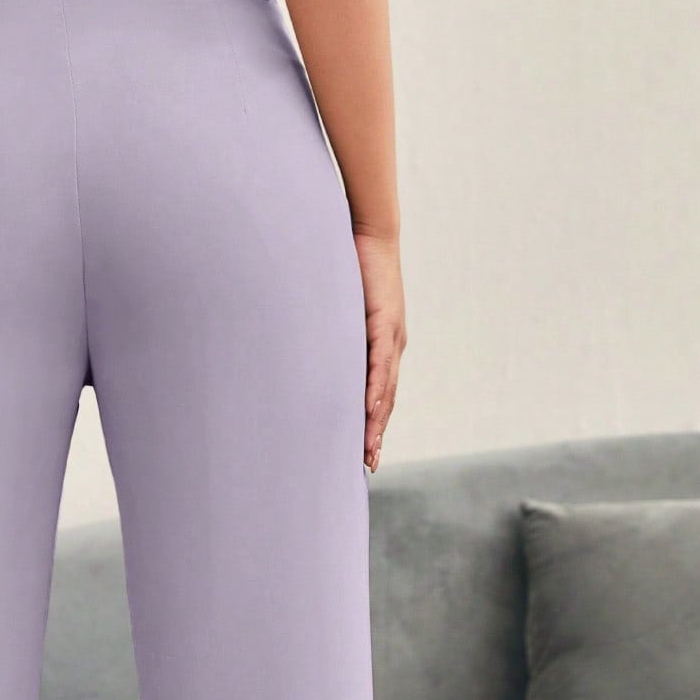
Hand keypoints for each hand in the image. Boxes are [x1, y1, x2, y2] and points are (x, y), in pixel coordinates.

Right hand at [354, 227, 404, 472]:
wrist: (370, 234)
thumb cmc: (351, 269)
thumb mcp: (338, 311)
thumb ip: (330, 335)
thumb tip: (307, 353)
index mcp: (382, 347)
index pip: (379, 395)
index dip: (372, 425)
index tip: (363, 454)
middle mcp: (392, 347)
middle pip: (386, 402)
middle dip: (376, 435)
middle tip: (367, 465)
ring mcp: (392, 337)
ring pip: (385, 390)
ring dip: (377, 422)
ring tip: (368, 450)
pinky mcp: (386, 323)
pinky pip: (380, 364)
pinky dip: (375, 390)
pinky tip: (370, 412)